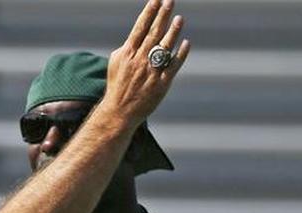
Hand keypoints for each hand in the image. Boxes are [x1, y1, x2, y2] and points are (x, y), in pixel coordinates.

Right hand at [103, 0, 189, 127]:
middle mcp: (140, 60)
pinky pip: (173, 65)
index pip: (140, 28)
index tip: (156, 0)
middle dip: (162, 16)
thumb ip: (126, 48)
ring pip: (165, 47)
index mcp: (127, 53)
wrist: (120, 111)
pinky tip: (186, 43)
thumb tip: (134, 37)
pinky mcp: (162, 83)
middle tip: (170, 1)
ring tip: (179, 18)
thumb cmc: (117, 86)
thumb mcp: (115, 64)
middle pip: (153, 33)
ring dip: (173, 31)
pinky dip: (180, 54)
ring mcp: (151, 71)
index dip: (148, 13)